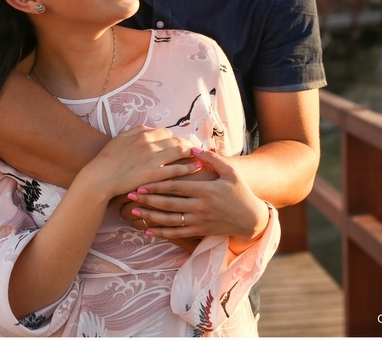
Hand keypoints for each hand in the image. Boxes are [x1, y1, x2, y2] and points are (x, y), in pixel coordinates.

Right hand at [75, 126, 200, 201]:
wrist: (100, 178)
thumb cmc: (107, 159)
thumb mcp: (120, 138)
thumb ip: (136, 131)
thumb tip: (149, 129)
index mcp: (142, 134)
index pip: (166, 132)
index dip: (173, 138)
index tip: (178, 143)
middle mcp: (150, 144)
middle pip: (176, 140)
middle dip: (187, 144)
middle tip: (195, 149)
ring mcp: (153, 159)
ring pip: (180, 152)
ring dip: (192, 153)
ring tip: (201, 156)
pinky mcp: (154, 175)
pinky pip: (177, 169)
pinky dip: (189, 167)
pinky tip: (197, 167)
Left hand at [127, 148, 269, 252]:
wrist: (252, 218)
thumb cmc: (241, 191)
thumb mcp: (230, 172)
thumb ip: (211, 159)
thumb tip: (192, 148)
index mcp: (206, 190)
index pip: (176, 187)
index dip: (157, 185)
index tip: (141, 182)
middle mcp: (200, 206)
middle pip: (169, 203)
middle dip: (148, 199)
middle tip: (130, 194)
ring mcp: (200, 220)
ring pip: (170, 219)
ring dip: (150, 215)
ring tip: (134, 211)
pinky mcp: (200, 231)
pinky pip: (178, 233)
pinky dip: (162, 232)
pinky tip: (148, 230)